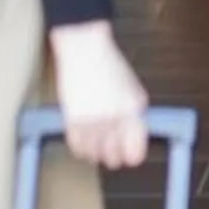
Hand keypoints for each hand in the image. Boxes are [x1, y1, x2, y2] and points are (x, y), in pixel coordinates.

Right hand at [49, 22, 149, 169]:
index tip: (130, 158)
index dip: (132, 157)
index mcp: (132, 111)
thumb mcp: (133, 89)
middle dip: (113, 156)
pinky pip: (76, 147)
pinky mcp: (71, 119)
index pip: (135, 151)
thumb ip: (135, 113)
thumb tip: (136, 134)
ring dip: (96, 153)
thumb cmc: (110, 66)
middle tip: (111, 153)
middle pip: (113, 157)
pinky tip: (84, 140)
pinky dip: (81, 148)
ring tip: (96, 145)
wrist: (85, 49)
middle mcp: (113, 119)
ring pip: (94, 155)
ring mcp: (91, 120)